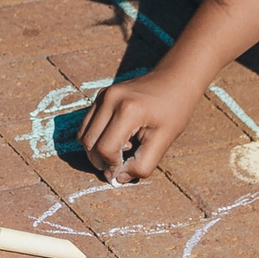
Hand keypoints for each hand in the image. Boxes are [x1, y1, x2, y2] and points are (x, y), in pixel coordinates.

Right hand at [79, 69, 202, 182]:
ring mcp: (102, 95)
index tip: (124, 169)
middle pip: (88, 142)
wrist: (174, 80)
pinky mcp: (100, 96)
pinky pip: (87, 124)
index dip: (112, 165)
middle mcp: (110, 100)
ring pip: (83, 134)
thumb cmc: (174, 110)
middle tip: (120, 165)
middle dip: (101, 161)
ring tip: (121, 149)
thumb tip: (119, 177)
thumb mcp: (164, 141)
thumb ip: (142, 164)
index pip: (105, 149)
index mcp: (128, 111)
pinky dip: (96, 138)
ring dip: (96, 150)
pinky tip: (117, 138)